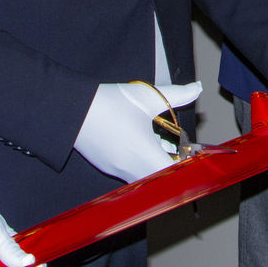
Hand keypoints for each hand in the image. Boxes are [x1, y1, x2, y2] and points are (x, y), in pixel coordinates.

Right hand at [74, 81, 201, 182]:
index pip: (177, 175)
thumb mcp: (148, 96)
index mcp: (146, 156)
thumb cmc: (109, 103)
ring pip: (148, 176)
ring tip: (160, 140)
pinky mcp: (107, 167)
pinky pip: (132, 173)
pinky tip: (140, 141)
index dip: (189, 166)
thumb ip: (177, 94)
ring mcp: (118, 171)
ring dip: (158, 163)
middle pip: (164, 179)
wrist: (71, 109)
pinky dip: (142, 162)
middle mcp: (132, 170)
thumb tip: (197, 88)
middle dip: (175, 163)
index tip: (194, 153)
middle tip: (180, 145)